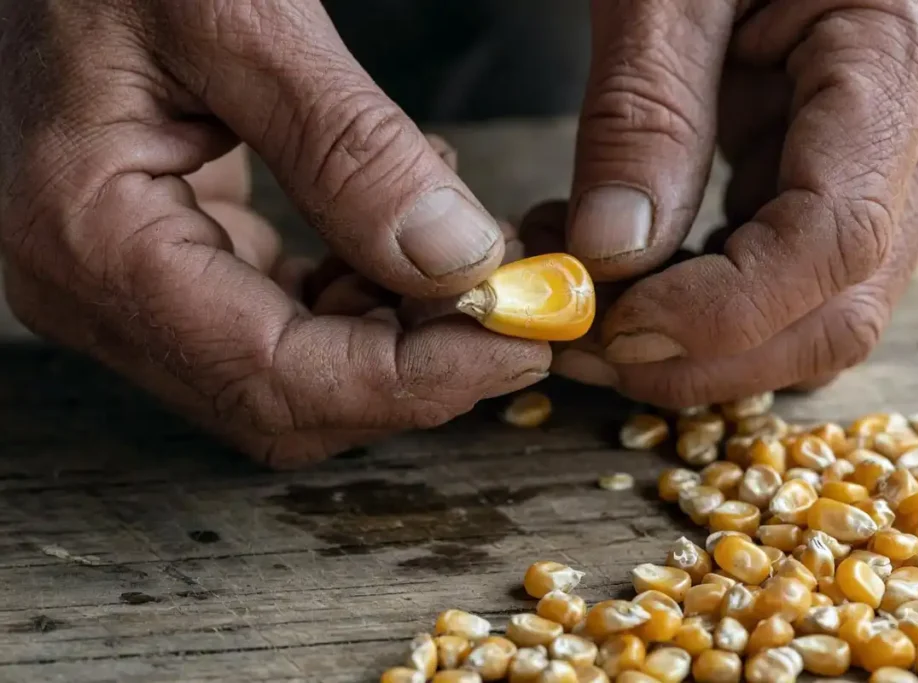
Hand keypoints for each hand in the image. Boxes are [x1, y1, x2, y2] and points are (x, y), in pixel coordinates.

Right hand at [0, 0, 549, 467]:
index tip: (518, 349)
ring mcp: (123, 283)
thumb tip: (456, 261)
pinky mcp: (160, 260)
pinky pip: (274, 324)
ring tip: (458, 252)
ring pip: (287, 375)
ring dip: (392, 337)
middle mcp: (91, 288)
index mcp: (91, 239)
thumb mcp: (237, 15)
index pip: (274, 375)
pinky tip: (396, 237)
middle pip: (281, 400)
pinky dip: (356, 303)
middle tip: (506, 308)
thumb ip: (348, 145)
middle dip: (410, 371)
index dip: (412, 382)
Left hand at [561, 0, 917, 405]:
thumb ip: (645, 117)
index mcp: (897, 57)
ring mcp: (889, 168)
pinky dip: (697, 310)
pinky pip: (784, 287)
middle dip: (702, 357)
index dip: (719, 313)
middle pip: (834, 312)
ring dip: (694, 347)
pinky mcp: (840, 186)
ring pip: (813, 320)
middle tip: (582, 343)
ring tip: (588, 301)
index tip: (610, 328)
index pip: (832, 240)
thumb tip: (609, 254)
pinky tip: (622, 278)